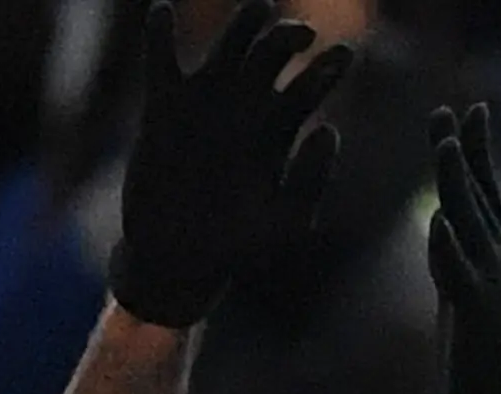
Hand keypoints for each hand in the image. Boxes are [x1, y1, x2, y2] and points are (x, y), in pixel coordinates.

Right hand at [108, 0, 354, 328]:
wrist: (177, 262)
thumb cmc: (236, 248)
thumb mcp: (285, 224)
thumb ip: (310, 181)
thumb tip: (326, 128)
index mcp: (279, 128)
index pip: (310, 83)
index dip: (328, 66)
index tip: (341, 56)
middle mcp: (245, 107)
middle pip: (274, 52)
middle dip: (290, 36)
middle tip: (302, 35)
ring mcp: (204, 103)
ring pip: (228, 44)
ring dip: (245, 22)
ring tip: (260, 9)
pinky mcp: (163, 109)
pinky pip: (160, 61)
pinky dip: (158, 34)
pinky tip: (162, 12)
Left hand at [425, 103, 500, 393]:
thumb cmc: (484, 370)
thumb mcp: (461, 304)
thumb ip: (453, 264)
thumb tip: (440, 225)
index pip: (486, 197)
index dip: (475, 154)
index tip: (464, 113)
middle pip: (482, 198)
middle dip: (466, 151)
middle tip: (450, 107)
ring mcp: (496, 292)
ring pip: (474, 227)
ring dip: (460, 183)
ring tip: (444, 144)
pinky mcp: (479, 321)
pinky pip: (461, 278)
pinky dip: (450, 249)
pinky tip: (440, 221)